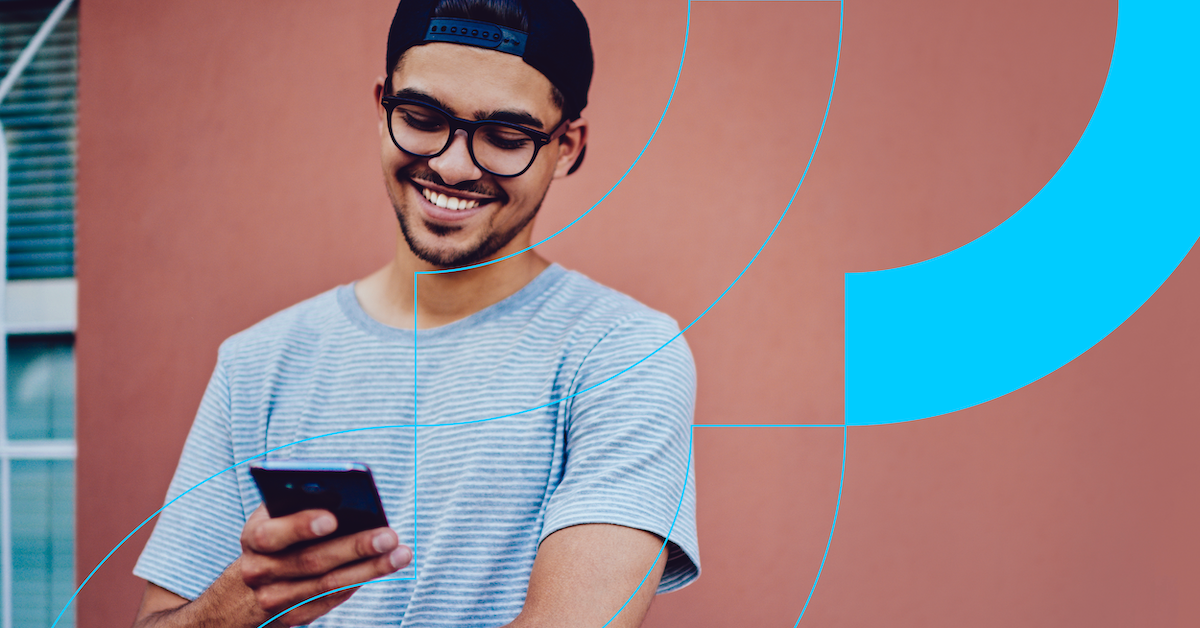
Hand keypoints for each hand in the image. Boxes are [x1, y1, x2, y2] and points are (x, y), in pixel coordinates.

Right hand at [239, 505, 411, 625]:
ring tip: (401, 554)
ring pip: (328, 585)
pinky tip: (385, 566)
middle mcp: (259, 571)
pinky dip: (360, 581)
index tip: (332, 518)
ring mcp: (275, 598)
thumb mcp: (276, 516)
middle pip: (311, 562)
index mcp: (253, 538)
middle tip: (389, 536)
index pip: (272, 534)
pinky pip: (333, 599)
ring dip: (369, 569)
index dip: (300, 526)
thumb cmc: (276, 536)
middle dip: (354, 547)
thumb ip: (298, 502)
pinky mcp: (293, 616)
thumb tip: (339, 491)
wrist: (247, 589)